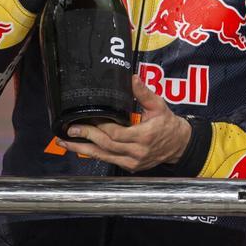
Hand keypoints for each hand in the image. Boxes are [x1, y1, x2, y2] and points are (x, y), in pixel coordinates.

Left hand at [57, 77, 192, 171]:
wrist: (180, 144)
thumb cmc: (168, 123)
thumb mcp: (159, 105)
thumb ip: (144, 93)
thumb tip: (131, 78)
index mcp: (144, 136)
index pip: (116, 133)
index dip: (100, 126)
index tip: (88, 117)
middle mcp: (137, 152)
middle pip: (106, 145)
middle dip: (86, 137)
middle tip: (70, 129)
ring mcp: (133, 162)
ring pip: (104, 156)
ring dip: (83, 150)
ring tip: (66, 143)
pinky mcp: (130, 166)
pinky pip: (109, 160)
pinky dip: (94, 154)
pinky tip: (82, 148)